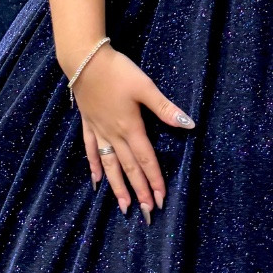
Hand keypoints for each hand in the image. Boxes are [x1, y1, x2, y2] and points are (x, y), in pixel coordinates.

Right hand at [74, 44, 193, 218]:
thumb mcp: (145, 87)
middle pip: (129, 168)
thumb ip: (165, 108)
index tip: (160, 199)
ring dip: (117, 186)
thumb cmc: (117, 71)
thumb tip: (188, 124)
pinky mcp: (88, 124)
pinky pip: (91, 150)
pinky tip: (97, 180)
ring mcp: (99, 130)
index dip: (154, 180)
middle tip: (147, 212)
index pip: (145, 160)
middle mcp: (114, 134)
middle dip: (139, 190)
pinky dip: (95, 166)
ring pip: (110, 165)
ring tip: (123, 206)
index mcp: (131, 127)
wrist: (84, 60)